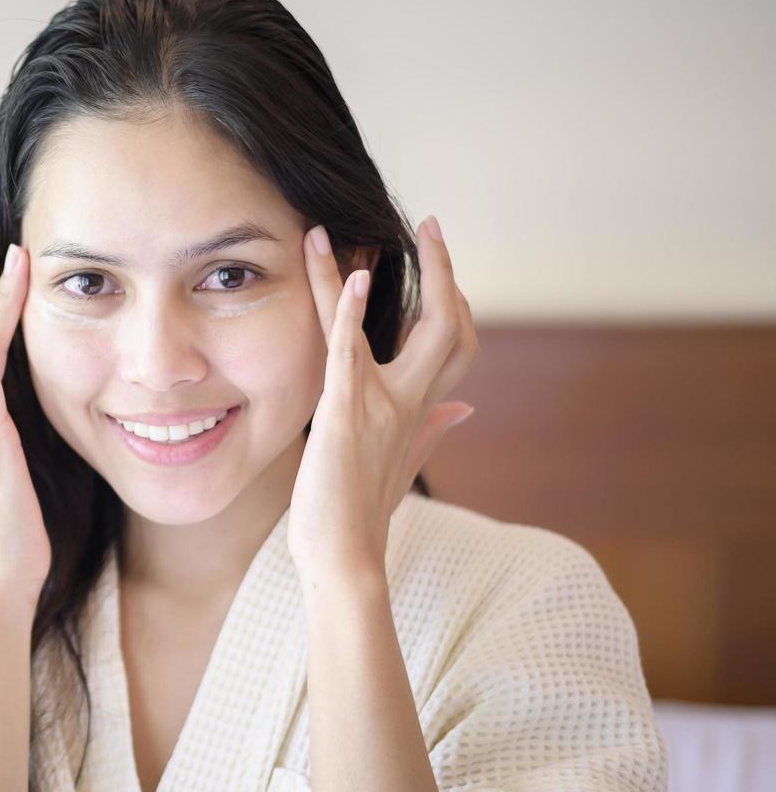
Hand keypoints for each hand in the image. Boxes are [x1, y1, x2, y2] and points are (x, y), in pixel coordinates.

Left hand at [287, 214, 479, 588]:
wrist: (345, 563)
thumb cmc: (358, 519)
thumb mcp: (399, 466)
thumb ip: (432, 431)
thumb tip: (463, 409)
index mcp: (417, 411)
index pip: (454, 345)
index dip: (453, 302)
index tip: (441, 265)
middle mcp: (408, 403)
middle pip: (449, 326)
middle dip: (445, 274)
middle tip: (433, 228)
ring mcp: (380, 407)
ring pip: (392, 326)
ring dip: (354, 272)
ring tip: (328, 231)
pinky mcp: (346, 415)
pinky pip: (350, 353)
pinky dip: (348, 313)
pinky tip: (349, 278)